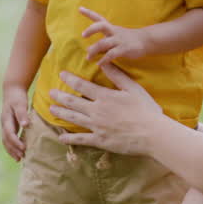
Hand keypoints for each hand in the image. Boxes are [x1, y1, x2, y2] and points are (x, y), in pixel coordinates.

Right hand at [0, 85, 30, 161]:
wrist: (12, 90)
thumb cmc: (17, 97)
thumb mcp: (20, 103)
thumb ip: (22, 114)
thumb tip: (25, 125)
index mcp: (6, 119)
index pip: (9, 134)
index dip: (15, 142)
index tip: (23, 148)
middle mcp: (4, 124)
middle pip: (6, 140)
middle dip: (13, 149)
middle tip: (21, 157)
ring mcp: (5, 126)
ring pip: (5, 141)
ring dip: (11, 150)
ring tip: (19, 159)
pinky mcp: (9, 126)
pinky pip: (8, 139)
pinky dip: (12, 147)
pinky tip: (18, 152)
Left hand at [48, 63, 173, 155]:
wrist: (152, 134)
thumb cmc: (146, 110)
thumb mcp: (133, 88)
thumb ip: (117, 76)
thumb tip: (103, 63)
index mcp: (105, 97)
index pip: (82, 86)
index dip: (70, 79)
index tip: (61, 74)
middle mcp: (97, 111)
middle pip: (73, 102)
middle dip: (60, 96)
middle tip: (50, 92)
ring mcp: (96, 127)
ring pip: (73, 119)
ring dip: (61, 113)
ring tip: (51, 109)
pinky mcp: (100, 141)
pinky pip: (81, 139)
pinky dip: (70, 138)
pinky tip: (61, 137)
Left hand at [80, 7, 148, 64]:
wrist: (146, 41)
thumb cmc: (127, 39)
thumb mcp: (114, 37)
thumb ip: (102, 42)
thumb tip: (88, 48)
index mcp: (111, 28)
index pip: (99, 18)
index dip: (89, 13)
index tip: (79, 8)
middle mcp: (114, 32)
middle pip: (101, 26)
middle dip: (91, 29)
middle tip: (83, 35)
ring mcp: (119, 40)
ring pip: (103, 43)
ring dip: (94, 50)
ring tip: (88, 58)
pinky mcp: (124, 49)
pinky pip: (111, 54)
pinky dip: (104, 60)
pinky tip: (99, 64)